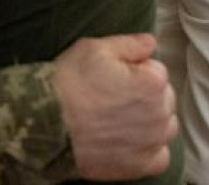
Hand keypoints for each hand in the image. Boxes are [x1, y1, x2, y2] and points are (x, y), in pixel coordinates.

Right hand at [52, 34, 176, 180]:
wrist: (45, 122)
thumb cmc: (68, 82)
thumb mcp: (93, 49)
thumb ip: (129, 44)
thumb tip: (150, 42)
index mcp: (152, 82)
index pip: (156, 69)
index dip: (134, 68)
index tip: (113, 74)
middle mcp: (159, 114)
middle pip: (163, 98)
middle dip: (145, 94)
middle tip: (113, 95)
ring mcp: (152, 143)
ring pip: (164, 126)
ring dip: (149, 120)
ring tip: (118, 117)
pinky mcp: (141, 165)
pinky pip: (159, 156)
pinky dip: (148, 148)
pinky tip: (127, 140)